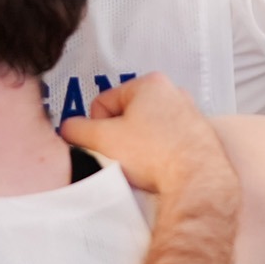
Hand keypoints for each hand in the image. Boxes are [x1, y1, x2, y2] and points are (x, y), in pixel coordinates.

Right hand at [61, 75, 236, 197]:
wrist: (196, 180)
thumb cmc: (155, 155)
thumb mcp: (101, 140)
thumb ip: (75, 130)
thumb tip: (68, 129)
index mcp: (150, 83)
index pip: (102, 102)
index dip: (96, 127)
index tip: (106, 144)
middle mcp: (173, 92)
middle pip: (124, 115)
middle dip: (117, 136)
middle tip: (122, 155)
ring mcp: (188, 114)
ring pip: (143, 130)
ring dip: (136, 146)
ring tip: (142, 163)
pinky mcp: (196, 135)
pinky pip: (163, 142)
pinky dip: (156, 154)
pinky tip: (158, 167)